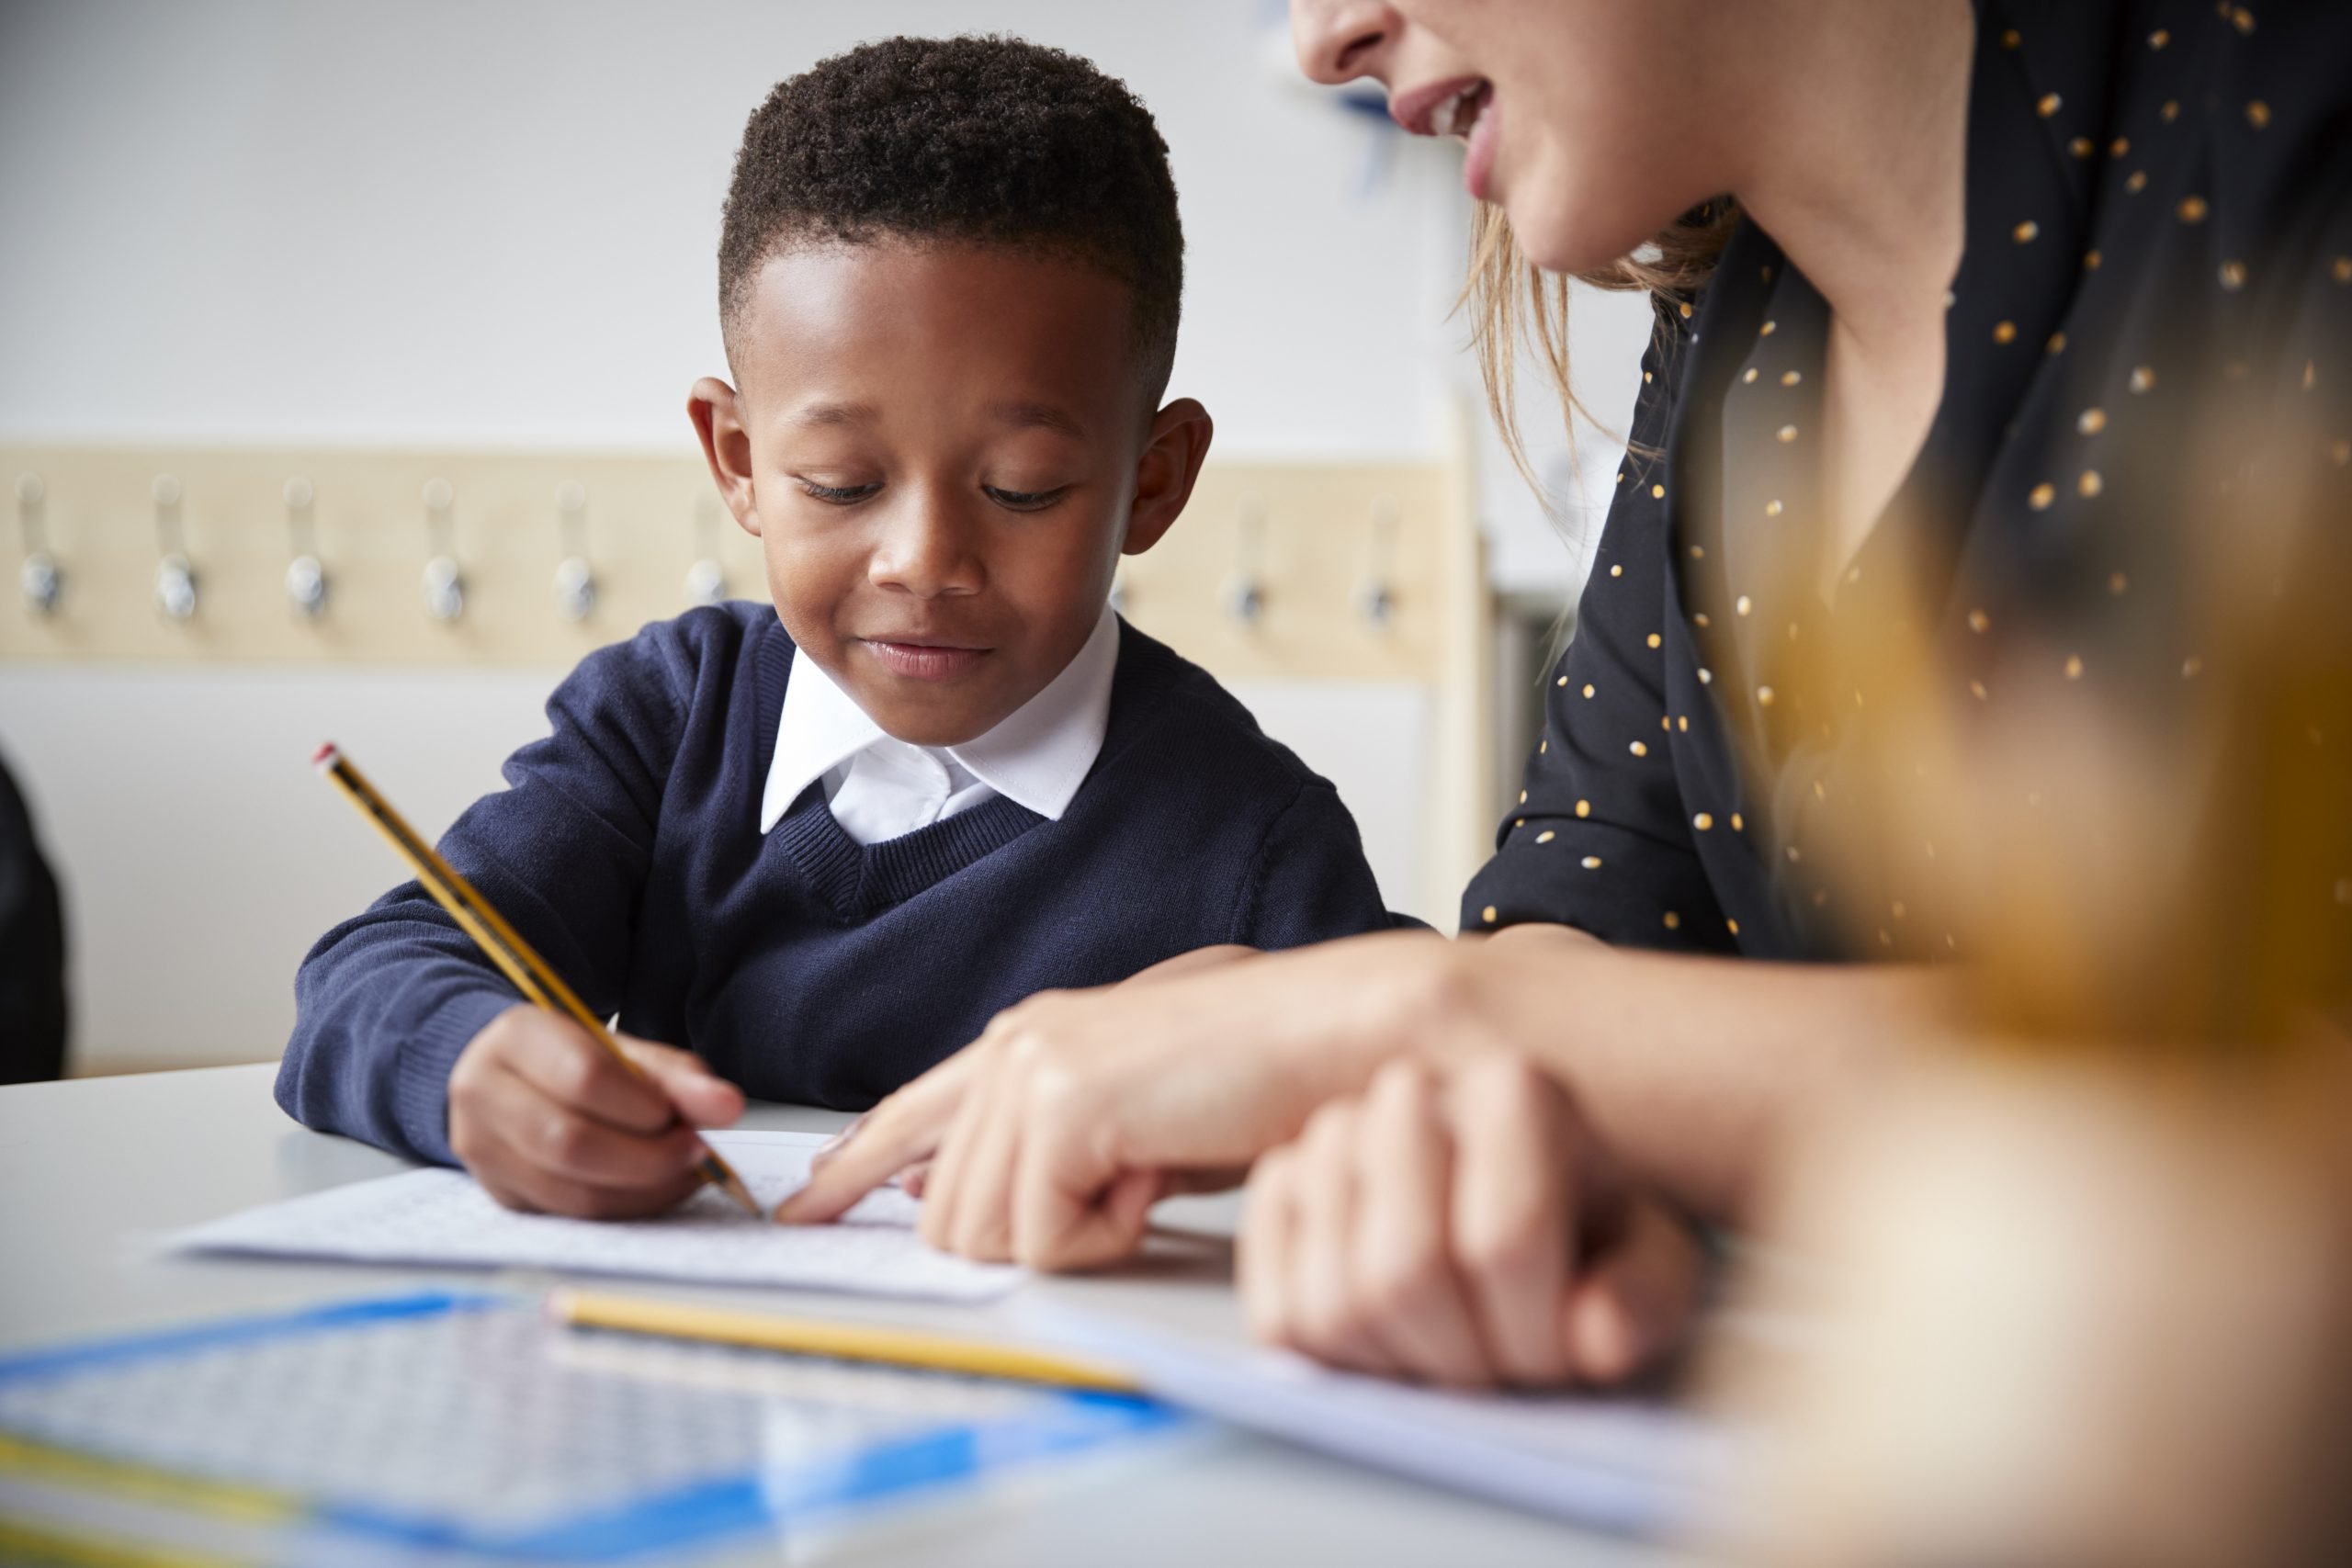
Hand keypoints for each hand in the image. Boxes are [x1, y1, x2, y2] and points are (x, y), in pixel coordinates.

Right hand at [447, 1003, 744, 1217]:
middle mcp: (483, 1094)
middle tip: (695, 1152)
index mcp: (516, 1038)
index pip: (584, 1078)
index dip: (644, 1106)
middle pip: (571, 1143)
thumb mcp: (624, 1051)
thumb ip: (676, 1077)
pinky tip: (653, 1188)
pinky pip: (572, 1215)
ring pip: (572, 1191)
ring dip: (644, 1190)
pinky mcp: (501, 1195)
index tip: (684, 1118)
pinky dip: (625, 1207)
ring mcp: (483, 1151)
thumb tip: (727, 1107)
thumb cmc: (571, 1059)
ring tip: (682, 1171)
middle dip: (649, 1158)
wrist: (508, 1077)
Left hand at [777, 929, 1465, 1264]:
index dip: (853, 1167)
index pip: (908, 1113)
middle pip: (946, 1213)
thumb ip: (1045, 1153)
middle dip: (1027, 1241)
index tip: (808, 1204)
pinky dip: (1108, 1236)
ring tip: (1147, 1179)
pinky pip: (1041, 1237)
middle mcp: (1015, 1044)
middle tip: (1123, 1203)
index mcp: (1029, 1040)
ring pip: (983, 1233)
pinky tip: (1159, 1174)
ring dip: (1074, 1238)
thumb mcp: (1134, 1122)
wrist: (1336, 1035)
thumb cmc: (1261, 1077)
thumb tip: (956, 1203)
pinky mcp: (1060, 1106)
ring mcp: (1030, 1069)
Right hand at [1242, 1055, 1703, 1387]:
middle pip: (1405, 1272)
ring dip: (1401, 1369)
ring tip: (1454, 1354)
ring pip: (1336, 1304)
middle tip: (1503, 1369)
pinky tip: (1394, 1344)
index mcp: (1515, 1090)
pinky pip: (1279, 1317)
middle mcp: (1412, 1090)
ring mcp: (1330, 1136)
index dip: (1535, 1331)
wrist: (1523, 1194)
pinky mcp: (1276, 1190)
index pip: (1503, 1237)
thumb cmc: (1585, 1233)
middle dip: (1461, 1359)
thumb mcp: (1649, 1260)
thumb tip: (1595, 1337)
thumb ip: (1643, 1297)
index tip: (1565, 1354)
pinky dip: (1339, 1362)